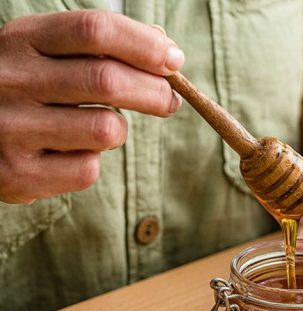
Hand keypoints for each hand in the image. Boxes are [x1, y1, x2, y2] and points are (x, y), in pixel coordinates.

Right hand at [0, 10, 183, 203]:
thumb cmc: (19, 87)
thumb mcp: (42, 51)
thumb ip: (96, 47)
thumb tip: (166, 52)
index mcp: (20, 40)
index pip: (95, 30)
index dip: (144, 44)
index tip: (173, 59)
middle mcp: (10, 80)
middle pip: (108, 80)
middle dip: (155, 92)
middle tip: (169, 100)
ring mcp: (10, 129)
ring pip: (106, 130)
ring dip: (119, 130)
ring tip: (103, 127)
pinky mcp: (17, 174)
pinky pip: (87, 169)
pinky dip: (91, 162)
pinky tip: (69, 153)